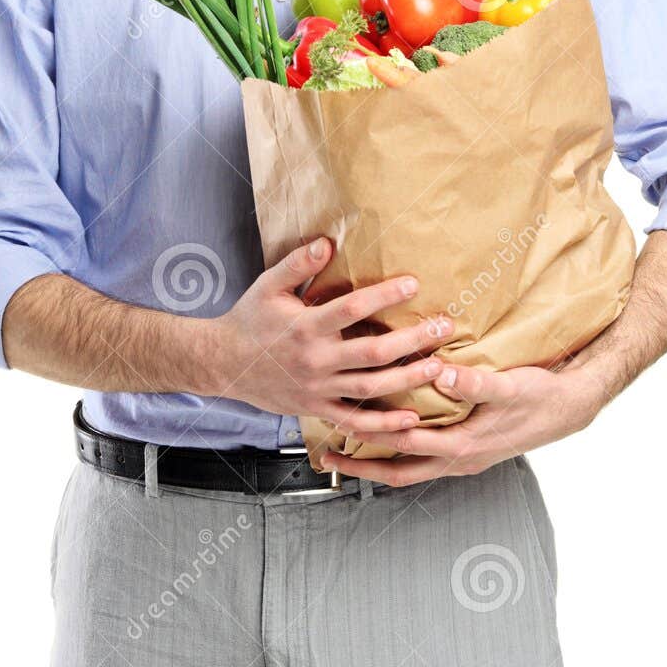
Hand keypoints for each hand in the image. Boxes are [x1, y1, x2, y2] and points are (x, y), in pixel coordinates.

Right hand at [209, 236, 453, 442]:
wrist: (223, 364)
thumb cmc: (250, 320)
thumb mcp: (268, 286)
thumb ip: (297, 264)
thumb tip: (327, 242)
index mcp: (305, 326)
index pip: (351, 309)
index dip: (384, 295)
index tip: (414, 283)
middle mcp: (315, 360)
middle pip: (372, 352)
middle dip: (412, 340)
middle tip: (443, 327)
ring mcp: (317, 389)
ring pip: (370, 388)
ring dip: (408, 379)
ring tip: (439, 366)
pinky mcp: (317, 410)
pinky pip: (355, 422)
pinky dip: (384, 425)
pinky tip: (412, 418)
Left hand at [320, 359, 606, 486]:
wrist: (569, 408)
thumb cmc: (540, 396)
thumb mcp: (510, 385)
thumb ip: (476, 382)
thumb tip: (443, 375)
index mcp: (463, 446)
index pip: (405, 444)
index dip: (372, 436)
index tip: (342, 426)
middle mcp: (459, 459)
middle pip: (399, 472)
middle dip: (362, 466)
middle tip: (328, 455)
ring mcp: (463, 459)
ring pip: (410, 470)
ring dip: (378, 463)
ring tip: (347, 453)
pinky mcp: (467, 451)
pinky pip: (424, 460)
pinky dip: (401, 454)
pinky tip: (389, 440)